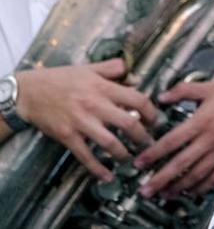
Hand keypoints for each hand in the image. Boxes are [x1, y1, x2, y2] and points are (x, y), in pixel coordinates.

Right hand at [14, 59, 157, 180]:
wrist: (29, 93)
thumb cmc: (61, 79)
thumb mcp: (90, 67)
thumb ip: (113, 68)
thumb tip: (134, 75)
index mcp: (104, 88)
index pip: (137, 99)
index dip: (151, 111)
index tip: (155, 120)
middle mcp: (95, 106)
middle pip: (129, 123)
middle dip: (143, 136)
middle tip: (149, 143)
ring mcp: (81, 123)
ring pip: (110, 142)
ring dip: (124, 153)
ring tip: (132, 158)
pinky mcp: (68, 137)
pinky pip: (85, 155)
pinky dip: (97, 168)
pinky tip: (107, 176)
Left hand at [134, 76, 213, 197]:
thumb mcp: (212, 86)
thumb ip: (185, 91)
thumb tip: (162, 96)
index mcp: (202, 121)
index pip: (171, 141)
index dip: (153, 154)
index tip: (139, 163)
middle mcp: (211, 139)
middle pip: (180, 164)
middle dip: (160, 179)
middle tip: (145, 190)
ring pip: (196, 174)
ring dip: (178, 187)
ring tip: (164, 194)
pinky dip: (202, 187)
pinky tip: (192, 191)